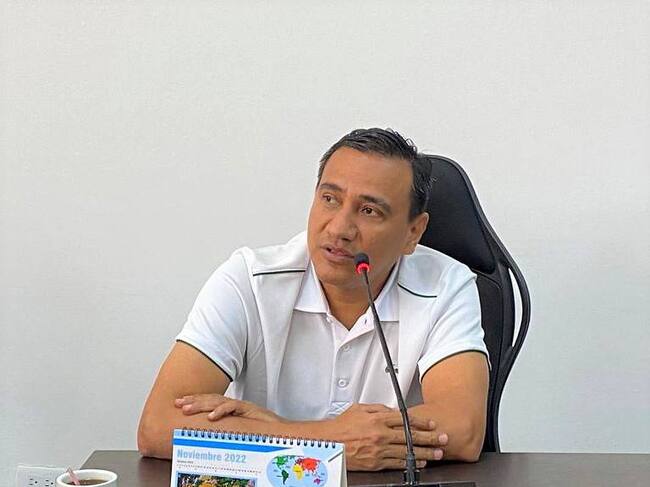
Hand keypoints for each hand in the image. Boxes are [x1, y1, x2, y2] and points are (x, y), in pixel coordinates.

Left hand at [174, 394, 282, 422]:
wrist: (282, 431)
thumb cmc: (262, 432)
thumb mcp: (239, 430)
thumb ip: (227, 429)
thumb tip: (209, 434)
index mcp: (231, 409)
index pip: (210, 402)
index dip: (195, 401)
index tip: (180, 404)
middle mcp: (235, 405)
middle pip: (211, 399)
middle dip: (193, 400)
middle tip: (177, 403)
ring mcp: (242, 406)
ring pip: (218, 401)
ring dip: (201, 405)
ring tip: (187, 409)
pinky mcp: (249, 409)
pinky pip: (233, 408)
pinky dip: (221, 411)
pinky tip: (211, 416)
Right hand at [330, 403, 447, 470]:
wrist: (329, 443)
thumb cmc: (341, 426)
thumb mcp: (360, 409)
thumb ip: (378, 408)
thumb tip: (392, 411)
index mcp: (378, 419)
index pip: (405, 420)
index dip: (421, 422)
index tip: (431, 424)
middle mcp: (381, 434)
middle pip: (411, 435)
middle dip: (430, 437)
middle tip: (442, 438)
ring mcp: (380, 449)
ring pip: (408, 451)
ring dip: (425, 452)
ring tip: (437, 453)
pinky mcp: (377, 462)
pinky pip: (398, 462)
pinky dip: (411, 462)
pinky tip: (420, 462)